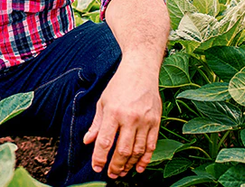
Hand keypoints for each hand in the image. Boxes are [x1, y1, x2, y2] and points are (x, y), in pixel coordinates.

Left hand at [83, 60, 161, 178]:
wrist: (140, 71)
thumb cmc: (118, 86)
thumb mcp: (102, 102)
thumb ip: (96, 124)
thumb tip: (87, 141)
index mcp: (113, 112)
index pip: (105, 141)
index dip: (100, 157)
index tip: (96, 167)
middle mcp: (130, 118)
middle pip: (122, 150)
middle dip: (115, 165)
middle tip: (111, 174)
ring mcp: (145, 121)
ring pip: (138, 150)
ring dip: (129, 164)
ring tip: (122, 172)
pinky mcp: (156, 122)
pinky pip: (151, 145)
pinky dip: (146, 159)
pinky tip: (139, 167)